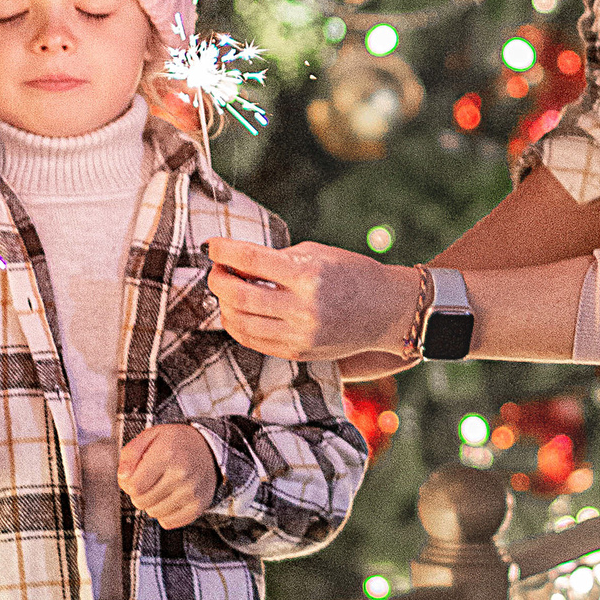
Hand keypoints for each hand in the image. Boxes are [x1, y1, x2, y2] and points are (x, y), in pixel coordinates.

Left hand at [119, 422, 220, 528]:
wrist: (210, 450)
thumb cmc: (176, 443)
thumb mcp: (150, 436)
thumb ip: (130, 454)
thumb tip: (123, 478)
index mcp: (166, 454)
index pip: (134, 487)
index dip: (128, 483)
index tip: (135, 475)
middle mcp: (181, 475)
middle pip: (141, 502)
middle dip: (139, 493)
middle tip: (149, 480)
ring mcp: (191, 492)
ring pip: (153, 513)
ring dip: (152, 503)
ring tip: (161, 487)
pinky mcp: (198, 506)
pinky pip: (167, 522)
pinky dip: (164, 513)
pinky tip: (170, 497)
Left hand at [207, 236, 417, 363]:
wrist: (388, 311)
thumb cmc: (353, 274)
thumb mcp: (317, 254)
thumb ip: (277, 259)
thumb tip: (236, 260)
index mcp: (308, 276)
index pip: (251, 260)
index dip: (223, 251)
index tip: (212, 245)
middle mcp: (303, 309)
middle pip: (238, 295)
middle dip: (217, 279)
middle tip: (216, 269)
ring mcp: (299, 336)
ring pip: (239, 323)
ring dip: (223, 304)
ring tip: (225, 290)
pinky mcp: (297, 353)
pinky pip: (253, 342)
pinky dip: (237, 325)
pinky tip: (236, 311)